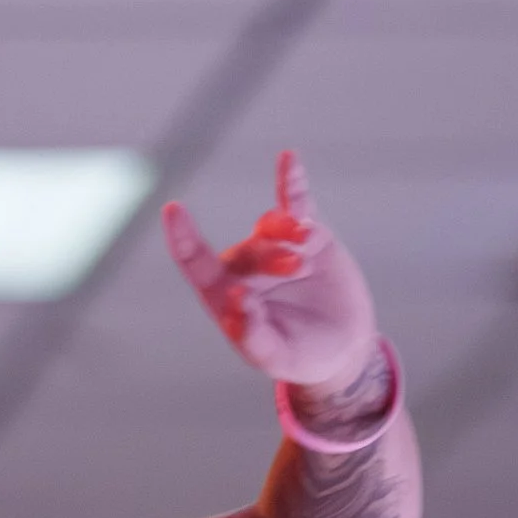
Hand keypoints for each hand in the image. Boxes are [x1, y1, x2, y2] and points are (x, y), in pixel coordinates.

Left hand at [163, 151, 379, 398]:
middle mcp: (247, 270)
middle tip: (295, 269)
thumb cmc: (302, 357)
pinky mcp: (309, 236)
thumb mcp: (278, 358)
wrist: (344, 346)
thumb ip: (254, 337)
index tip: (173, 209)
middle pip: (246, 249)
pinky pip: (296, 203)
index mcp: (227, 298)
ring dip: (286, 230)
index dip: (184, 238)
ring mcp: (277, 249)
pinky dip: (291, 181)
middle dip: (270, 256)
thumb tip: (235, 299)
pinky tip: (288, 158)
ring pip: (271, 226)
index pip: (197, 264)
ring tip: (306, 245)